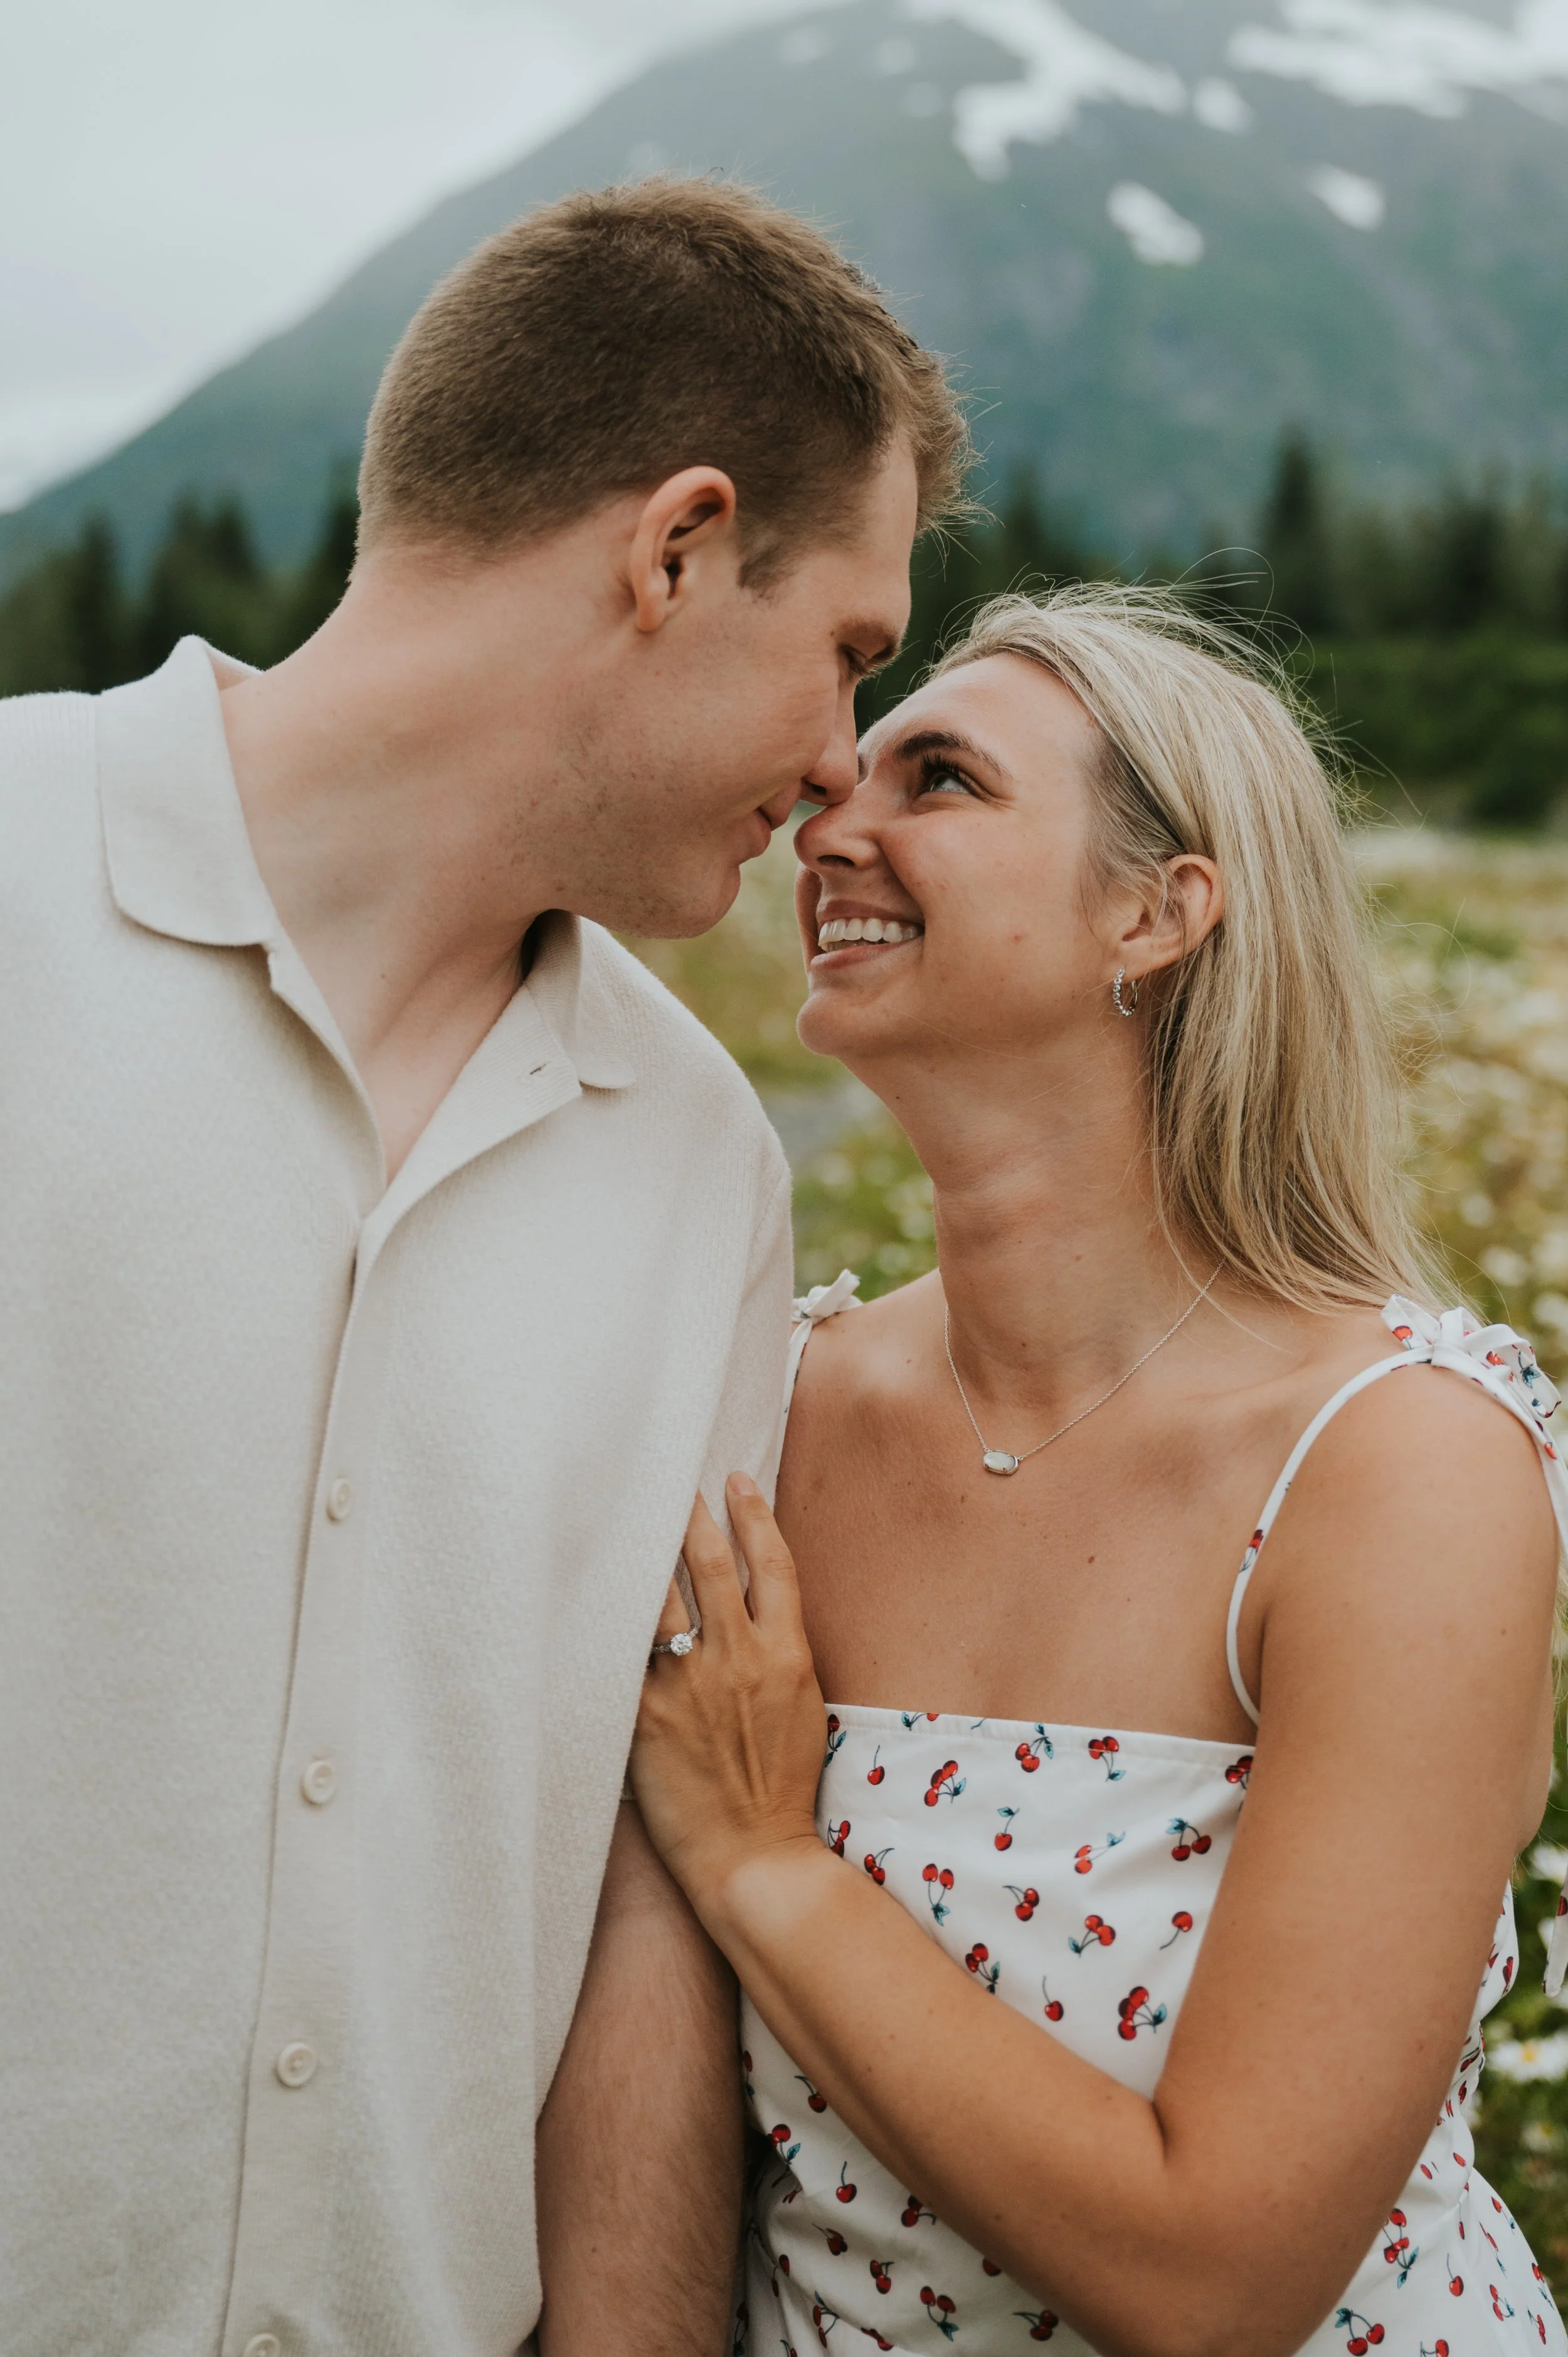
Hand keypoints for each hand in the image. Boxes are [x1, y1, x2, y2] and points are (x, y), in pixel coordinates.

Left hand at [631, 1475, 827, 1919]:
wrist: (755, 1855)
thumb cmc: (783, 1787)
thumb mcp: (804, 1706)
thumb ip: (782, 1651)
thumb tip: (755, 1607)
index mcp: (787, 1653)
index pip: (771, 1562)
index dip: (754, 1515)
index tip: (736, 1483)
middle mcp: (738, 1656)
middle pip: (709, 1560)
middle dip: (689, 1512)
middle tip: (669, 1478)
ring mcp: (688, 1682)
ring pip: (660, 1593)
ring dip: (643, 1550)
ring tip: (625, 1518)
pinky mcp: (645, 1714)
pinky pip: (621, 1651)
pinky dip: (607, 1618)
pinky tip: (585, 1589)